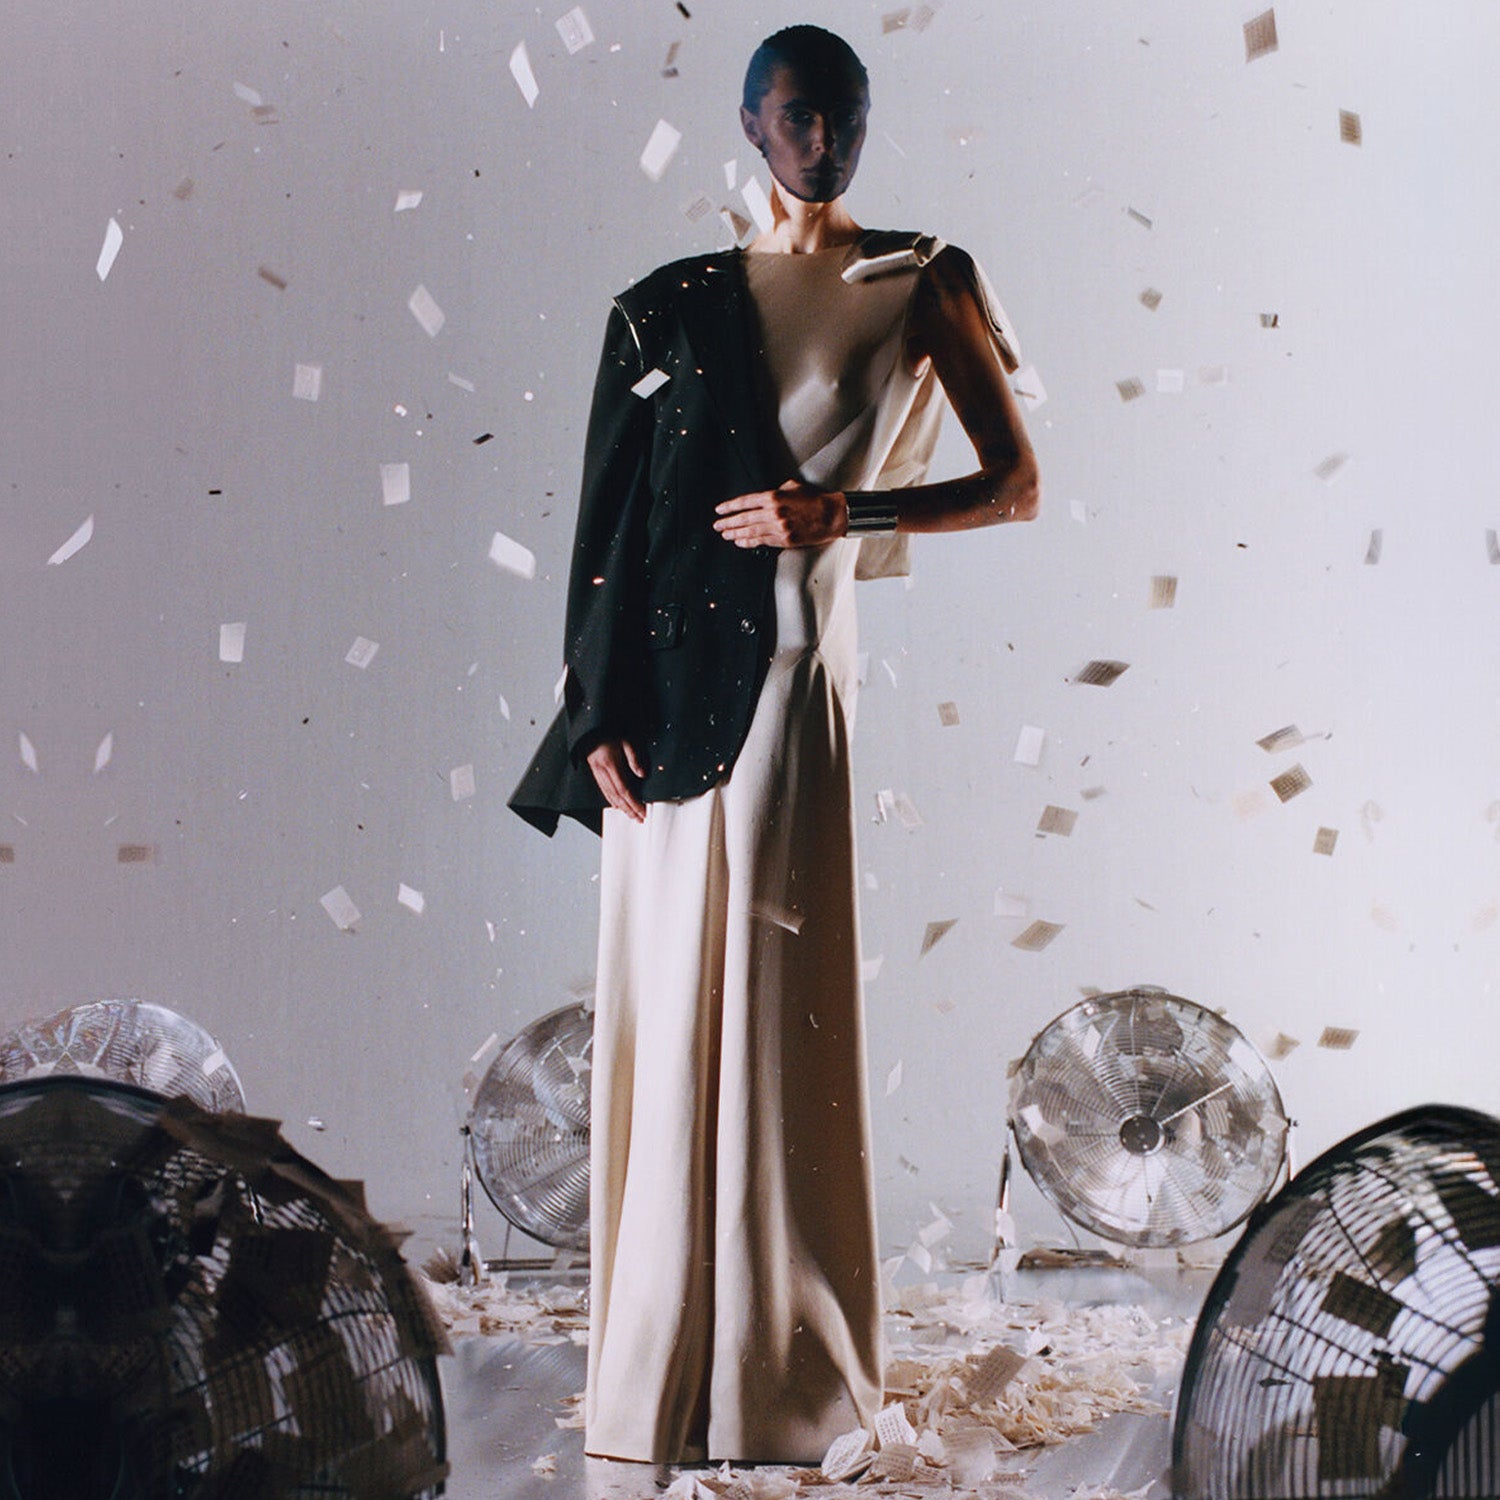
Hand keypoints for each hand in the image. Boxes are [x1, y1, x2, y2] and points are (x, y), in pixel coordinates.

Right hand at [586, 738, 646, 822]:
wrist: (592, 726)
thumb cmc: (609, 730)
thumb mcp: (626, 740)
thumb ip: (634, 758)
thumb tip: (642, 775)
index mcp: (611, 764)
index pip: (624, 790)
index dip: (634, 803)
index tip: (643, 811)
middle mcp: (602, 771)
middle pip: (617, 796)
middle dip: (629, 809)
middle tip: (639, 818)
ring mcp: (597, 772)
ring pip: (609, 795)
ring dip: (621, 808)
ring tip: (631, 815)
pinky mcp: (595, 770)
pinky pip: (603, 790)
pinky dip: (611, 800)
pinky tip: (616, 804)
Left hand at [713, 480, 846, 548]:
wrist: (831, 515)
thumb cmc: (814, 500)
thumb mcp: (793, 487)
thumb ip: (777, 491)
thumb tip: (765, 497)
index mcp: (774, 497)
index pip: (745, 502)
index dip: (730, 507)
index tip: (719, 510)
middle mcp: (774, 513)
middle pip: (744, 519)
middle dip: (728, 522)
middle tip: (717, 526)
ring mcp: (778, 528)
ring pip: (750, 532)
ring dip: (735, 534)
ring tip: (725, 535)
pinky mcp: (784, 540)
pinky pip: (762, 542)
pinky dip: (748, 542)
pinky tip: (740, 542)